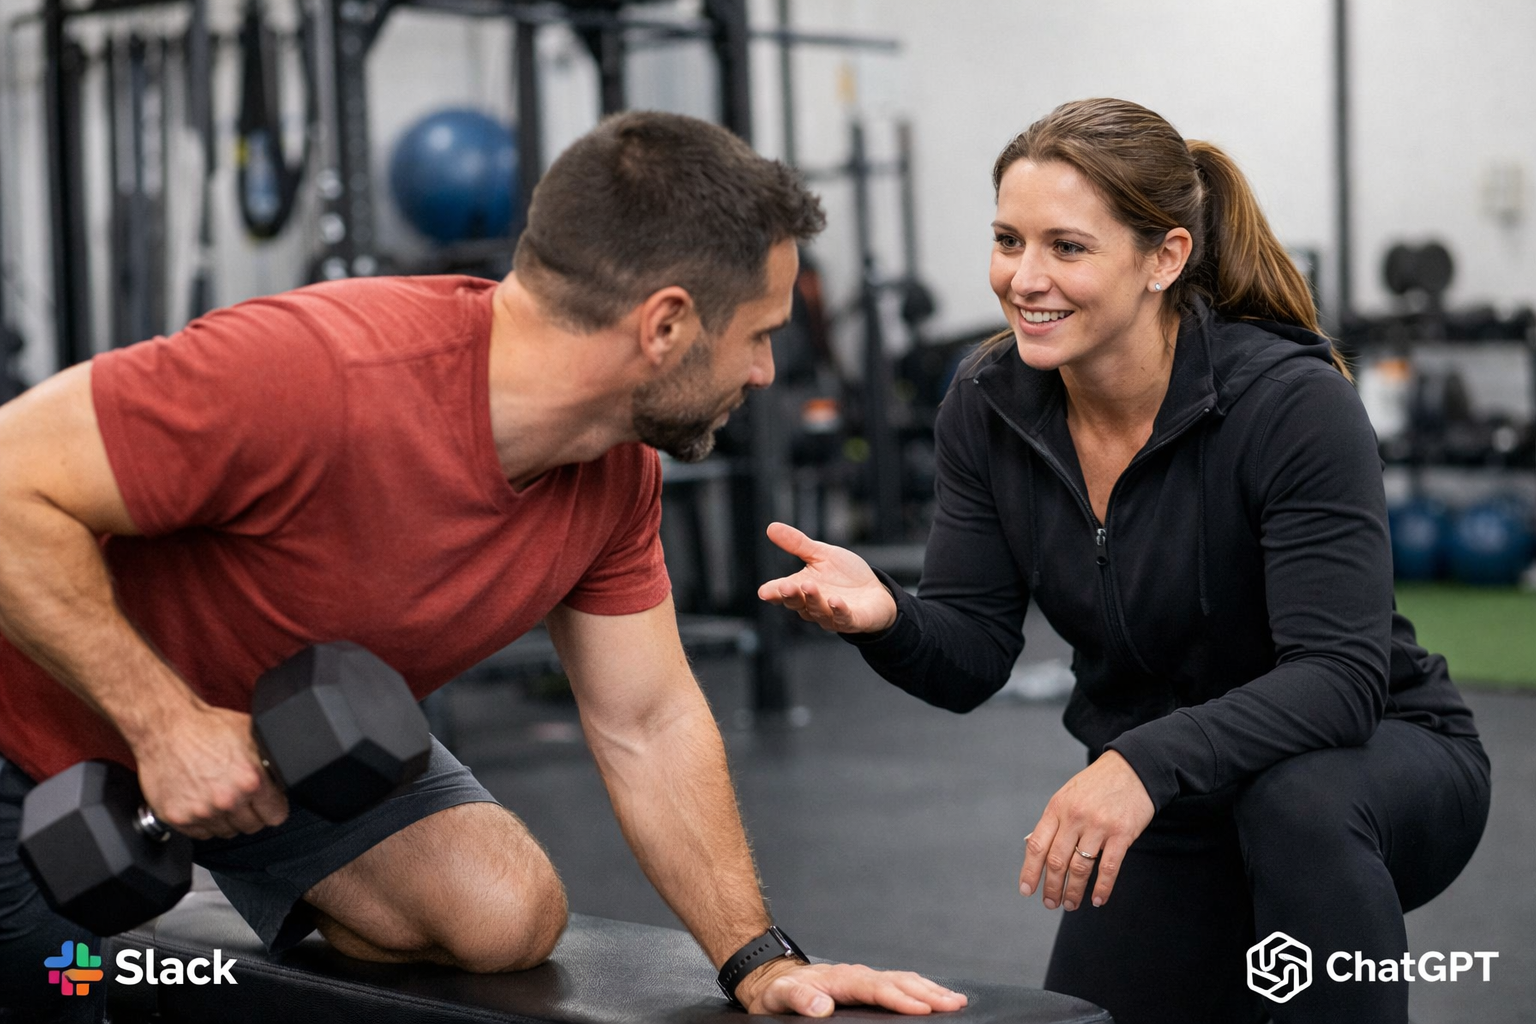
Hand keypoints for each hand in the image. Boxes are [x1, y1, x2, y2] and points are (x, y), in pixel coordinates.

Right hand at [131, 702, 288, 839]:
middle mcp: (227, 800)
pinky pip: (200, 834)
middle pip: (252, 826)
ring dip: (226, 819)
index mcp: (251, 781)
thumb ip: (270, 760)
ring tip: (218, 795)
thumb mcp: (251, 735)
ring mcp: (201, 812)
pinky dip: (203, 822)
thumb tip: (285, 772)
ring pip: (226, 832)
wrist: (164, 728)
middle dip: (250, 812)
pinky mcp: (177, 818)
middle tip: (240, 796)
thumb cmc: (206, 728)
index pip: (276, 816)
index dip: (273, 807)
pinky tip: (201, 801)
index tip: (268, 803)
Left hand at [735, 957, 967, 1016]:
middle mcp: (855, 975)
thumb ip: (800, 999)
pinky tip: (933, 995)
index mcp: (839, 979)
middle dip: (927, 992)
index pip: (875, 988)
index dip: (900, 998)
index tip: (923, 1007)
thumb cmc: (776, 993)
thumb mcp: (778, 997)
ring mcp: (862, 978)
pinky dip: (919, 988)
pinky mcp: (865, 985)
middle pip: (897, 981)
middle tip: (954, 1003)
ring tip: (955, 999)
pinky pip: (897, 983)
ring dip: (929, 989)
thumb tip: (823, 1006)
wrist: (771, 980)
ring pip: (902, 980)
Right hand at [757, 522, 897, 633]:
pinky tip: (835, 601)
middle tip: (785, 586)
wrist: (874, 592)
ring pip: (818, 611)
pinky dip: (838, 611)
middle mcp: (813, 605)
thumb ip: (798, 544)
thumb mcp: (822, 555)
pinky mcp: (852, 620)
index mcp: (802, 589)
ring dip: (813, 599)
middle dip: (791, 596)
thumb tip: (771, 527)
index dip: (773, 593)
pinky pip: (843, 618)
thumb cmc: (845, 575)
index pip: (783, 593)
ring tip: (809, 586)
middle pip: (798, 603)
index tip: (764, 592)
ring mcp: (832, 615)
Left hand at [1019, 750, 1153, 912]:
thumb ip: (1054, 822)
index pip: (1036, 845)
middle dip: (1052, 887)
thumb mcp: (1067, 796)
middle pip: (1057, 861)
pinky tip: (1097, 899)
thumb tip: (1037, 853)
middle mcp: (1075, 817)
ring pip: (1080, 868)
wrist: (1133, 768)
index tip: (1026, 890)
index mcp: (1057, 808)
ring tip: (1070, 905)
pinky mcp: (1122, 833)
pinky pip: (1108, 867)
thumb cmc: (1096, 786)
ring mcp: (1099, 826)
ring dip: (1074, 891)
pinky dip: (1102, 888)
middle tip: (1050, 904)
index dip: (1029, 871)